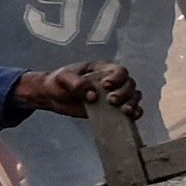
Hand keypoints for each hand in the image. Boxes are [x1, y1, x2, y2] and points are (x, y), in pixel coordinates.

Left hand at [14, 60, 143, 120]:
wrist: (51, 96)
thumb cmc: (57, 82)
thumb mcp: (63, 77)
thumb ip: (76, 83)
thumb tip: (92, 94)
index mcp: (101, 69)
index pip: (119, 70)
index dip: (117, 77)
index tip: (105, 85)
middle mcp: (111, 81)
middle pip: (129, 84)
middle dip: (123, 93)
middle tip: (110, 100)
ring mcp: (112, 96)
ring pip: (133, 96)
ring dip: (131, 103)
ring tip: (123, 110)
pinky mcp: (111, 110)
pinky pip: (130, 110)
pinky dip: (134, 113)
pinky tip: (131, 116)